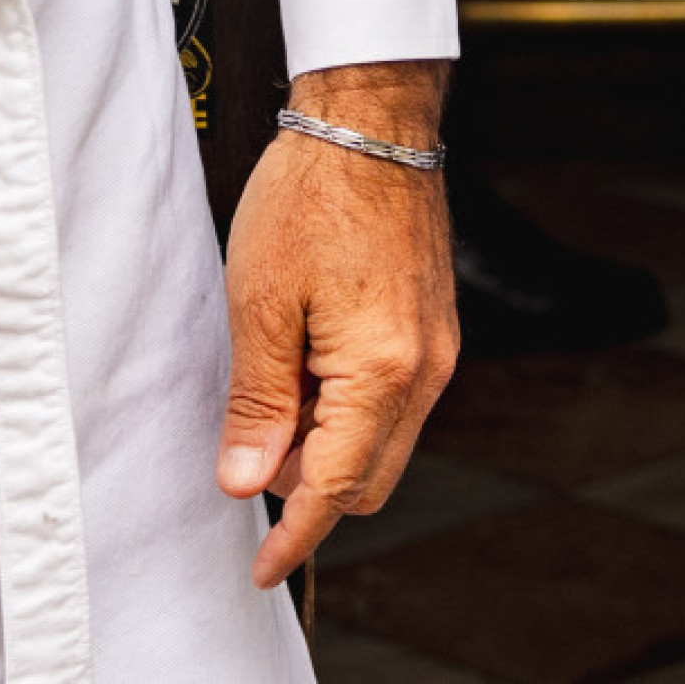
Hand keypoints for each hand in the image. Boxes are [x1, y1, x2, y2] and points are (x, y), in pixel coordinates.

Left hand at [217, 60, 457, 586]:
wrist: (370, 118)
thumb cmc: (313, 193)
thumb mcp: (260, 301)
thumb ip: (258, 402)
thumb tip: (247, 480)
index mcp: (382, 370)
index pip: (335, 487)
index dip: (293, 536)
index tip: (262, 567)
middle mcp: (425, 369)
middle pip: (369, 479)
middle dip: (310, 486)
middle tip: (251, 447)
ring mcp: (437, 347)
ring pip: (384, 441)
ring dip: (330, 442)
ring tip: (276, 385)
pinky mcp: (434, 325)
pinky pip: (396, 398)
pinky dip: (350, 405)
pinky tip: (308, 360)